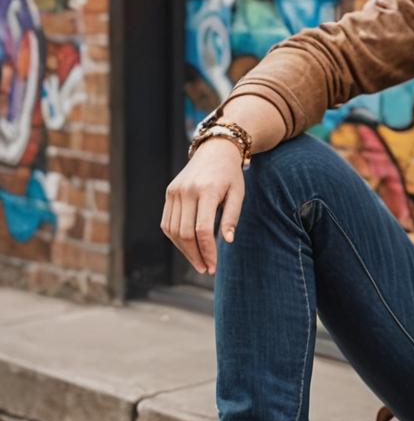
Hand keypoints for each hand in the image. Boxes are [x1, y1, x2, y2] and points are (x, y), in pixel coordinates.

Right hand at [160, 137, 245, 275]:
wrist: (214, 151)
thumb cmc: (230, 175)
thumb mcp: (238, 193)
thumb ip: (232, 217)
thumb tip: (227, 241)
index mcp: (206, 190)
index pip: (202, 229)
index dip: (207, 250)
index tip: (214, 265)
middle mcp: (186, 191)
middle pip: (185, 233)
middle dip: (196, 255)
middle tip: (207, 269)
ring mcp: (174, 192)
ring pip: (173, 230)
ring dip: (184, 250)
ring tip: (199, 262)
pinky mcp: (169, 193)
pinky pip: (167, 222)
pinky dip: (175, 238)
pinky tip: (188, 247)